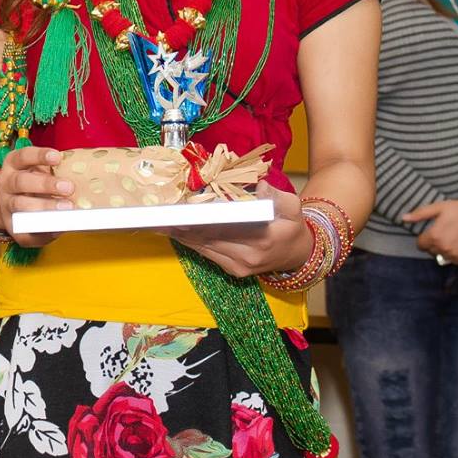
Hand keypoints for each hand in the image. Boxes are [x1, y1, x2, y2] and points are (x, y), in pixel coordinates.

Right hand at [0, 148, 74, 248]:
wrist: (9, 204)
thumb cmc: (33, 183)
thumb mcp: (38, 171)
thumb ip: (55, 172)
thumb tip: (83, 177)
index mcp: (13, 164)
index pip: (23, 156)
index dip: (40, 156)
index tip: (58, 157)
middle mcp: (6, 183)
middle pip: (21, 181)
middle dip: (45, 184)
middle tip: (69, 187)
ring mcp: (6, 205)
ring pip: (21, 206)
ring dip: (45, 207)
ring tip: (67, 209)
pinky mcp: (11, 227)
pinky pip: (25, 231)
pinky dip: (42, 232)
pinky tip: (58, 229)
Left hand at [165, 184, 311, 279]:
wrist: (298, 255)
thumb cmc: (292, 226)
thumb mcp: (293, 206)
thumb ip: (276, 195)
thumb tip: (259, 186)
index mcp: (263, 238)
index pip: (225, 227)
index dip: (200, 221)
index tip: (181, 214)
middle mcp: (248, 256)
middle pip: (208, 239)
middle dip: (183, 227)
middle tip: (159, 216)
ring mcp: (238, 267)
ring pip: (203, 248)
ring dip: (181, 236)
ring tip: (159, 223)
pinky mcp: (232, 271)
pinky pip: (207, 254)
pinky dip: (190, 242)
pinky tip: (175, 232)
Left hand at [406, 196, 457, 264]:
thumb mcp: (439, 207)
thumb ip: (420, 214)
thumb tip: (403, 218)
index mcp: (434, 235)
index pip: (420, 244)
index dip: (425, 238)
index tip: (432, 232)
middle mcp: (442, 247)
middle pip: (431, 251)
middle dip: (434, 243)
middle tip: (445, 232)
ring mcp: (454, 254)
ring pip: (442, 256)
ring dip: (444, 249)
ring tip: (454, 237)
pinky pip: (453, 260)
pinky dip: (455, 254)